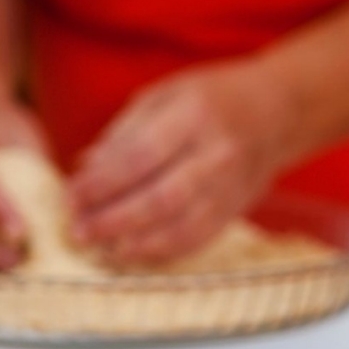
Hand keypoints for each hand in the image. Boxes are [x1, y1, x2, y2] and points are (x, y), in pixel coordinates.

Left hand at [69, 58, 299, 264]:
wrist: (276, 112)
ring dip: (134, 244)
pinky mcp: (235, 209)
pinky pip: (196, 239)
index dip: (101, 183)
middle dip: (112, 220)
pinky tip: (133, 253)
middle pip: (159, 198)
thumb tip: (85, 171)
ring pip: (179, 227)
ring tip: (100, 249)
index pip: (139, 156)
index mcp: (193, 115)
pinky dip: (161, 252)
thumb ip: (124, 133)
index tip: (71, 197)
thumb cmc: (210, 98)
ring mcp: (229, 186)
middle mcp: (216, 153)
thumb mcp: (165, 95)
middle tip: (78, 231)